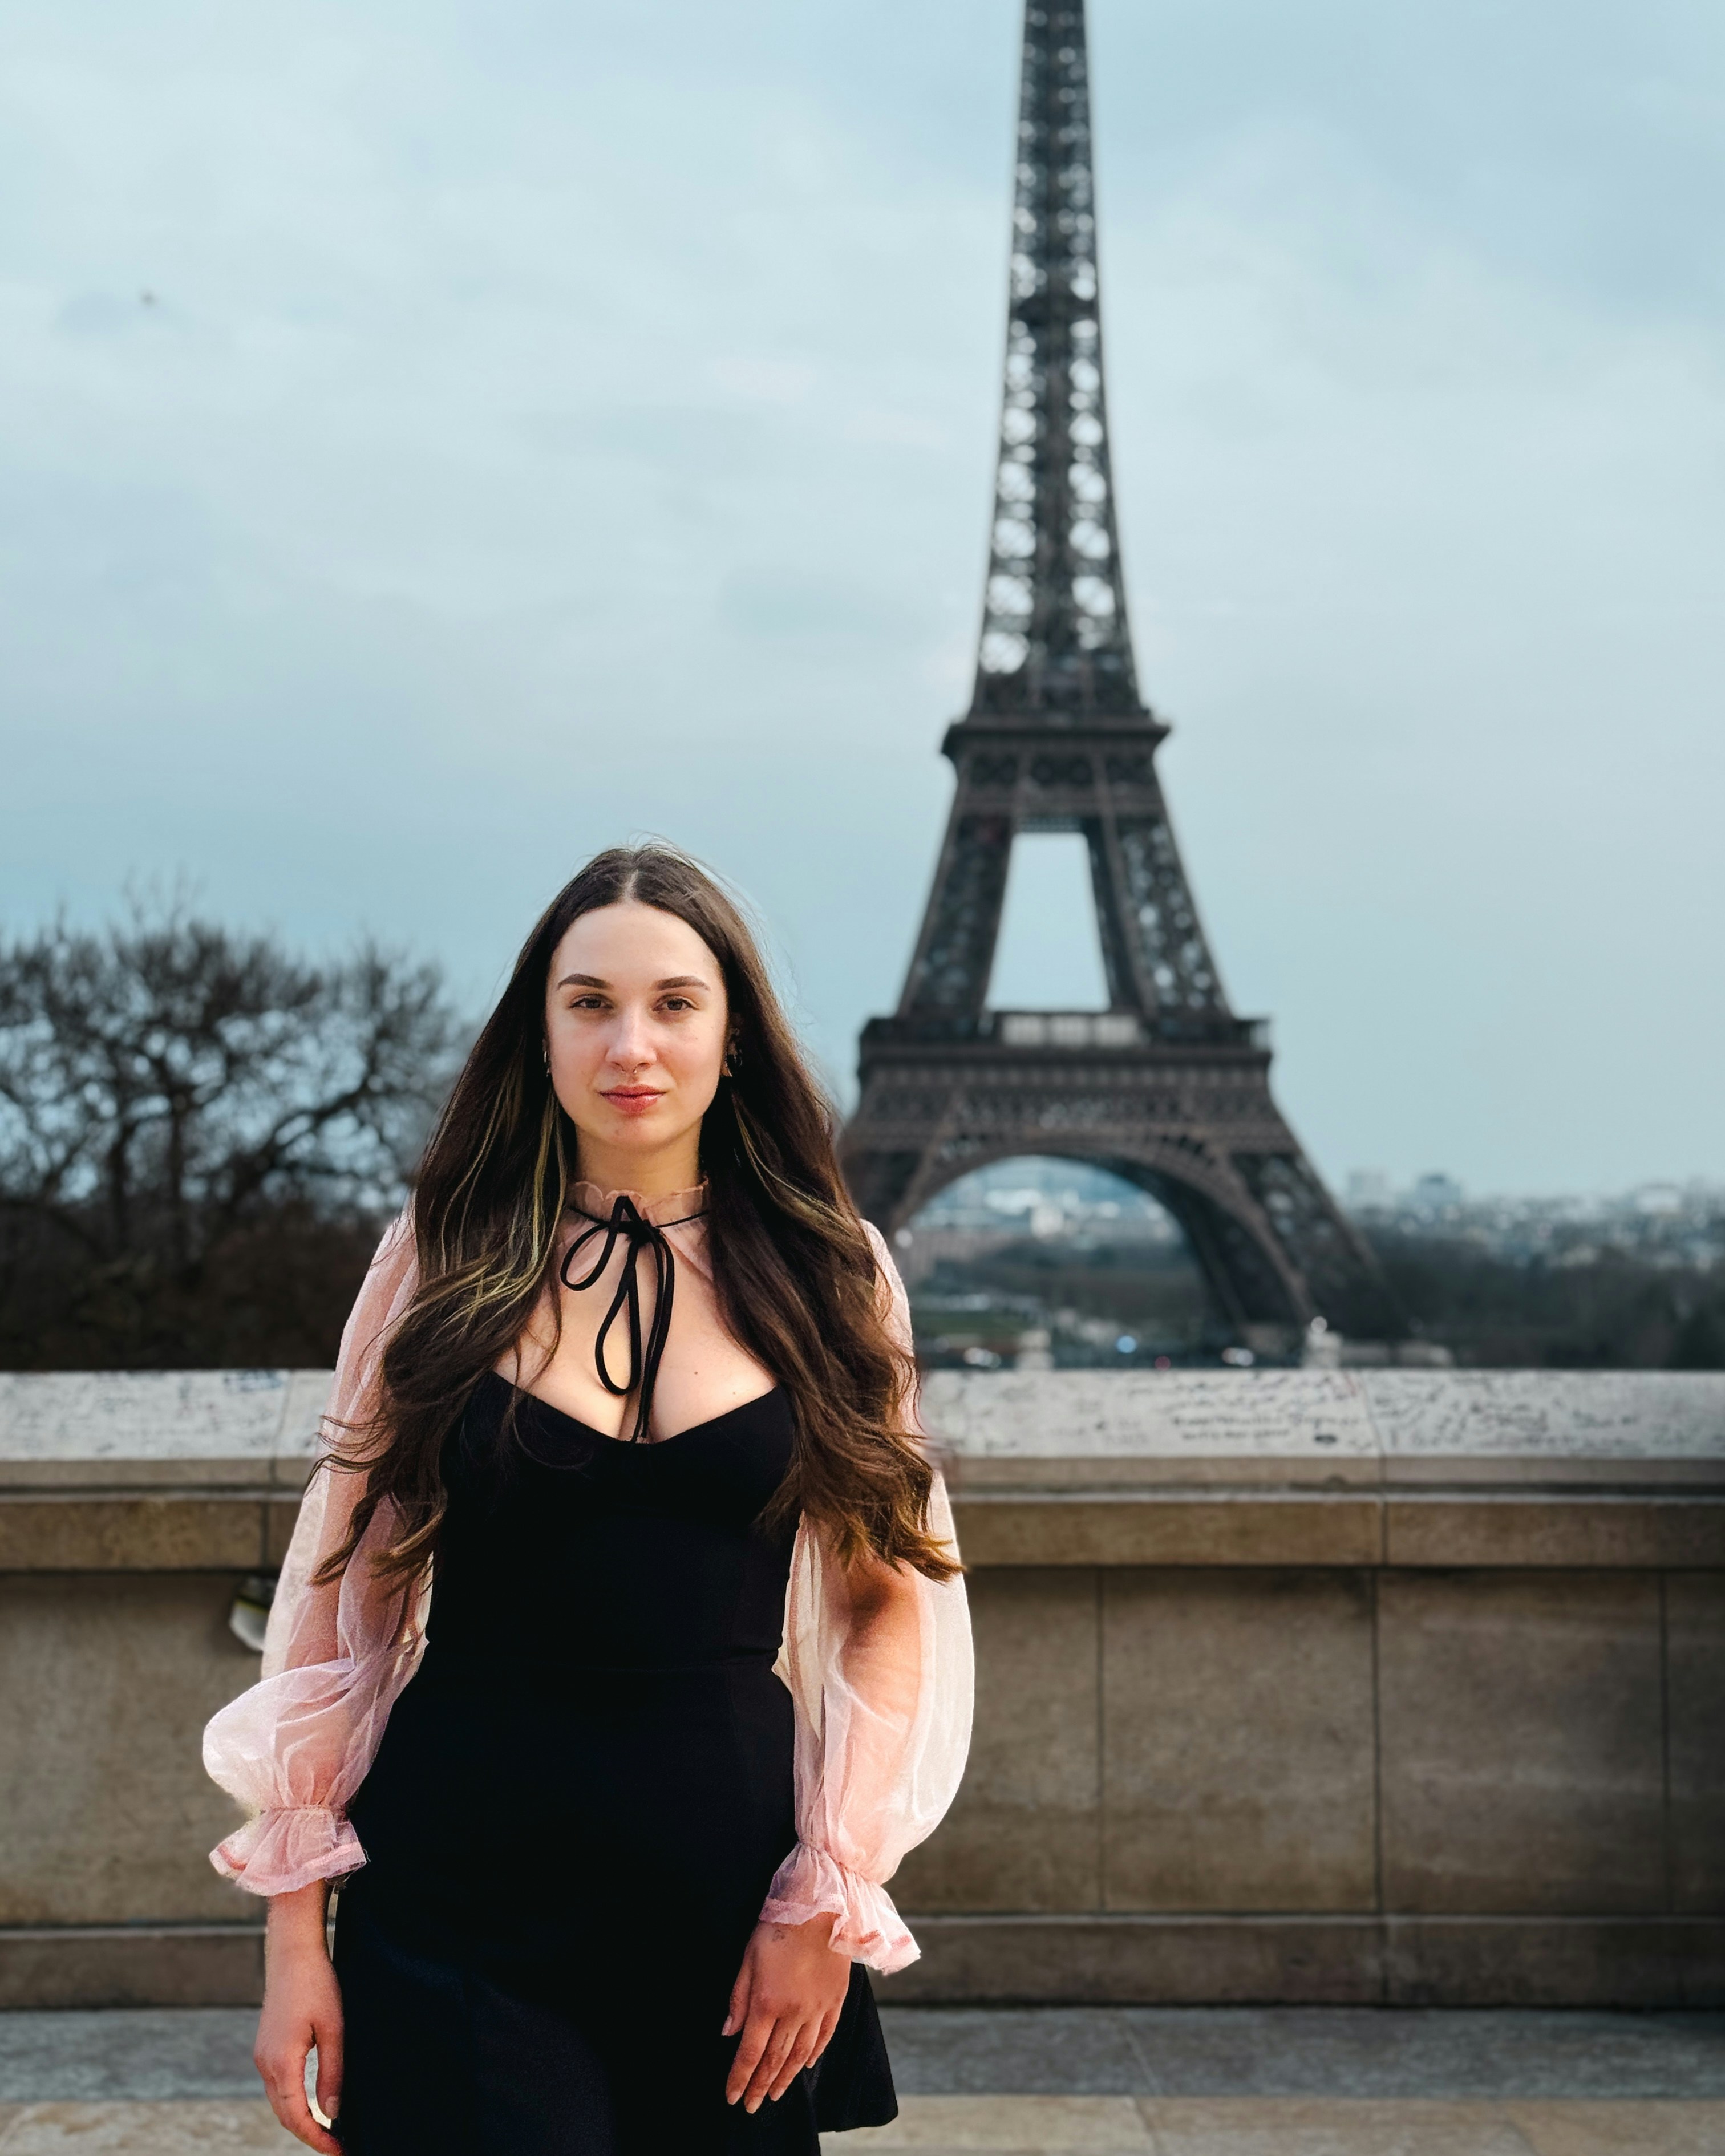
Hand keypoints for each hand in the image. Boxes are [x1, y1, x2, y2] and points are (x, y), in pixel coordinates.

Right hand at [254, 1882, 342, 2152]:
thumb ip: (333, 2072)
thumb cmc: (316, 1984)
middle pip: (285, 2115)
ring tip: (328, 2132)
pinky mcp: (266, 2046)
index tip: (339, 2150)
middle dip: (309, 2135)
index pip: (297, 2117)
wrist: (291, 1951)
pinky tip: (311, 2104)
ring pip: (279, 2102)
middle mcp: (266, 2064)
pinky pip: (278, 2085)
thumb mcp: (334, 2028)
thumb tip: (333, 2112)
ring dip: (300, 2120)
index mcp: (281, 2063)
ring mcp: (263, 2055)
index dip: (317, 2139)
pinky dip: (293, 2102)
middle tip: (336, 2146)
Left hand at [722, 1914, 849, 2112]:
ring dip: (786, 2077)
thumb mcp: (748, 1958)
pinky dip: (815, 2055)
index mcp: (768, 2002)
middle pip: (775, 2060)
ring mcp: (818, 2008)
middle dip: (761, 2086)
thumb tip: (728, 2033)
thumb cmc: (779, 1927)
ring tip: (776, 2093)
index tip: (732, 2097)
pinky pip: (825, 2036)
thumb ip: (738, 1998)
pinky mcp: (836, 2000)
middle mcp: (794, 2012)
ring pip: (800, 2054)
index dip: (740, 2078)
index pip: (750, 2052)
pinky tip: (806, 2065)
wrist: (822, 1906)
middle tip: (752, 2105)